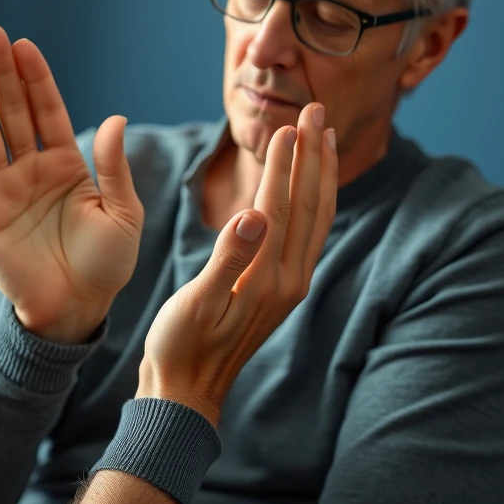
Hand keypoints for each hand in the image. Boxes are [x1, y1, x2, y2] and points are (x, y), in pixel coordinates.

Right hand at [0, 25, 143, 343]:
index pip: (48, 111)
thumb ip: (114, 168)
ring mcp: (3, 192)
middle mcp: (31, 171)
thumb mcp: (123, 215)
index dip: (35, 78)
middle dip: (0, 74)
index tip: (23, 45)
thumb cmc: (106, 265)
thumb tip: (116, 117)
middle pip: (11, 113)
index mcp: (67, 166)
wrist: (76, 311)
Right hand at [137, 103, 337, 424]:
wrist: (186, 393)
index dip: (285, 165)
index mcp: (267, 279)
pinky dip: (313, 201)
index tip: (288, 124)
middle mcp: (289, 280)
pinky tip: (310, 186)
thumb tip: (252, 214)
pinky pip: (308, 234)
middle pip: (309, 206)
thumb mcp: (197, 304)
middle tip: (318, 110)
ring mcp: (290, 285)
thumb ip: (228, 259)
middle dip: (315, 156)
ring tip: (323, 135)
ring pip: (315, 218)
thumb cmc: (180, 348)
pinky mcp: (283, 289)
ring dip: (321, 174)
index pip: (281, 208)